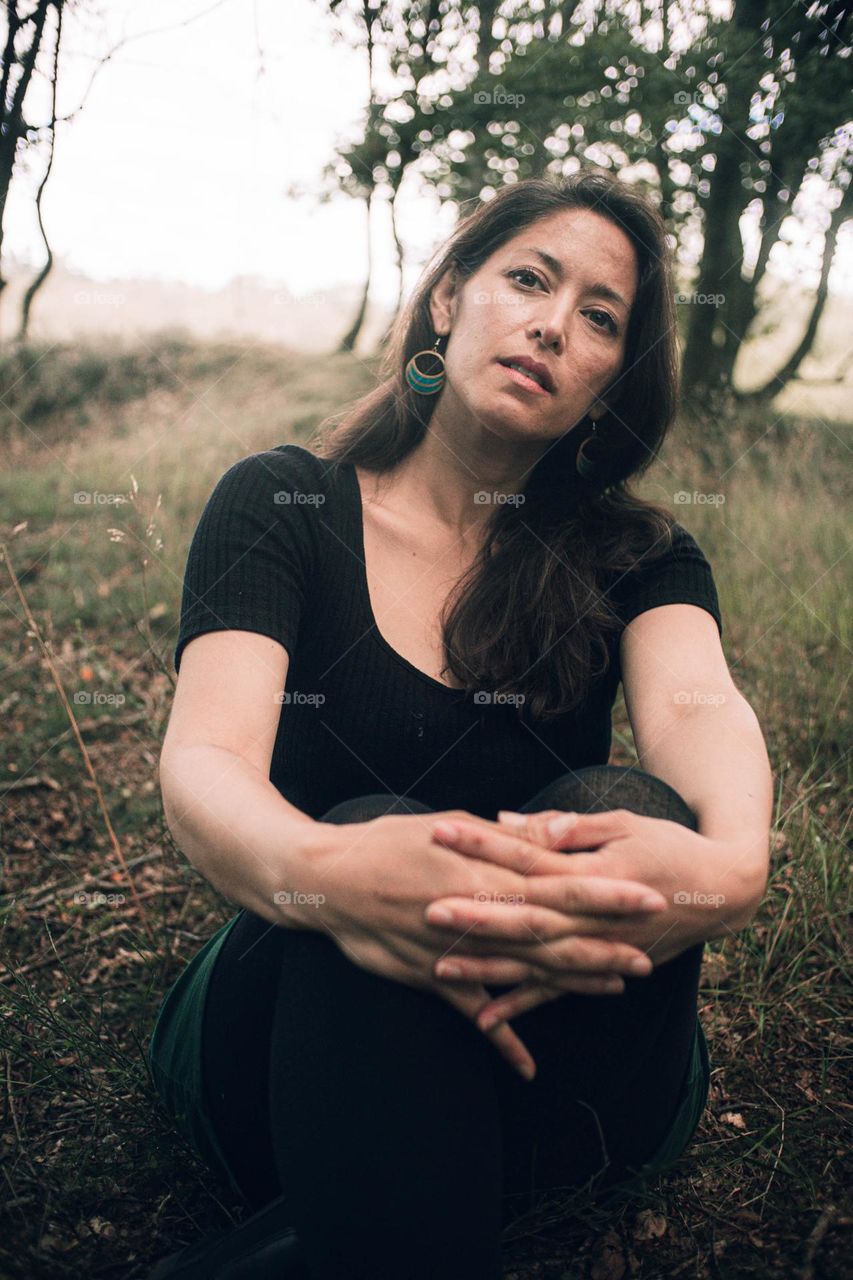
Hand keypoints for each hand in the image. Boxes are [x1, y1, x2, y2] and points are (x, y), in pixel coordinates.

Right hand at [309, 810, 665, 1081]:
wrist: (326, 881)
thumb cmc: (387, 841)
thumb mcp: (448, 826)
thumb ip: (501, 838)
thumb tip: (548, 833)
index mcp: (484, 871)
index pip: (558, 883)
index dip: (605, 893)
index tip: (648, 894)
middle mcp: (477, 914)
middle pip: (553, 933)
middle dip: (604, 943)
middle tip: (651, 952)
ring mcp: (455, 951)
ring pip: (525, 972)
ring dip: (571, 982)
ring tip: (618, 986)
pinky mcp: (430, 977)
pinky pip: (472, 1013)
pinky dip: (500, 1038)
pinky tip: (527, 1067)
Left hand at [425, 806, 733, 1028]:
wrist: (722, 891)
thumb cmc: (669, 845)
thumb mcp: (624, 823)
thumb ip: (571, 827)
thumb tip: (518, 822)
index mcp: (594, 874)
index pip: (527, 855)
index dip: (484, 845)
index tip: (442, 832)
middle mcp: (594, 918)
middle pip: (525, 916)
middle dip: (476, 914)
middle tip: (428, 910)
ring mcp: (599, 949)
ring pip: (534, 962)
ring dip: (487, 966)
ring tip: (438, 968)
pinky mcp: (604, 970)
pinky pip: (556, 992)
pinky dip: (520, 1006)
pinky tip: (482, 1017)